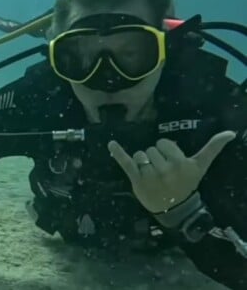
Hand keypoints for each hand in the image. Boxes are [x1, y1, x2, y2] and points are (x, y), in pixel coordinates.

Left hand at [108, 131, 235, 213]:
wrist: (175, 208)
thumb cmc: (186, 183)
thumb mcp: (200, 166)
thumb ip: (212, 148)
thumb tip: (230, 132)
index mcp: (181, 164)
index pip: (163, 143)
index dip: (165, 150)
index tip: (170, 161)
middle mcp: (166, 170)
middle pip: (151, 149)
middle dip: (154, 157)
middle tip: (162, 171)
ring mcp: (151, 176)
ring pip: (140, 155)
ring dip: (143, 162)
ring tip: (151, 175)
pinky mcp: (137, 181)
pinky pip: (126, 163)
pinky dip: (118, 153)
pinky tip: (111, 144)